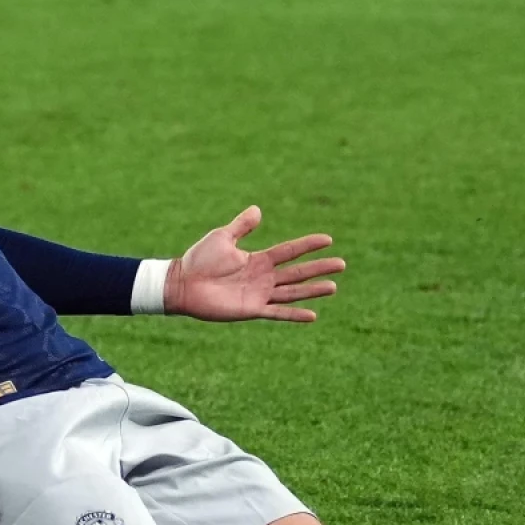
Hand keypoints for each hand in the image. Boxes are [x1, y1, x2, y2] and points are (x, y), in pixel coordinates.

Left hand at [163, 206, 344, 322]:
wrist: (182, 284)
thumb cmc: (199, 260)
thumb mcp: (222, 238)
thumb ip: (241, 226)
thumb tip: (258, 209)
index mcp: (258, 260)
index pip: (289, 251)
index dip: (308, 245)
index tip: (328, 239)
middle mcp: (263, 277)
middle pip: (297, 272)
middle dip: (319, 268)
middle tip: (342, 264)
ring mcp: (259, 294)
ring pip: (292, 292)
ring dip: (312, 290)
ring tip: (333, 286)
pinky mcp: (251, 309)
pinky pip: (277, 313)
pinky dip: (294, 315)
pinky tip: (312, 315)